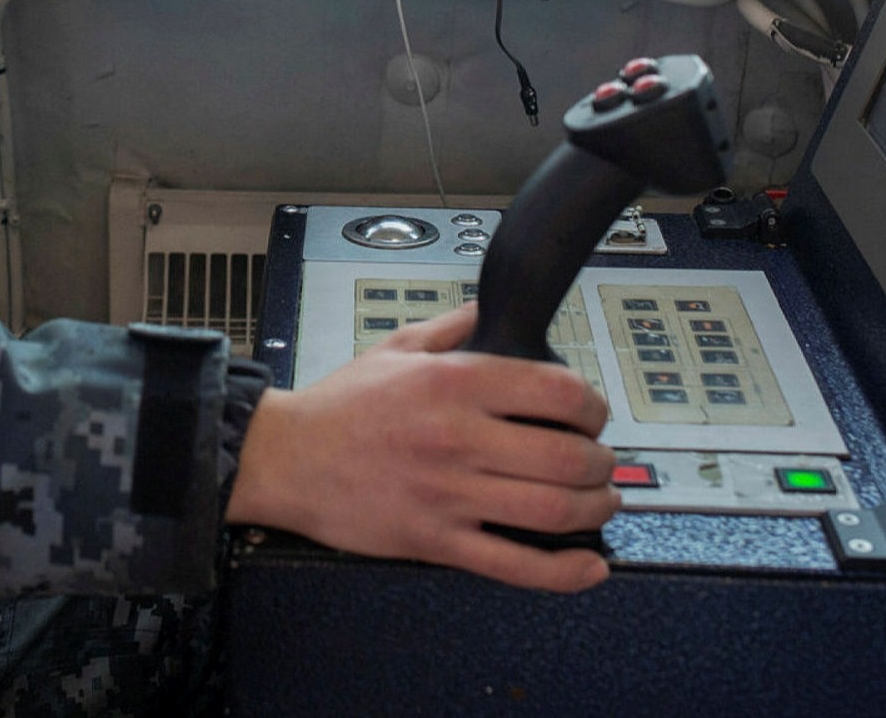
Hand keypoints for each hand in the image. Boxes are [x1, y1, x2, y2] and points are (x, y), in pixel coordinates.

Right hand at [225, 302, 617, 592]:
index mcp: (454, 383)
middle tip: (600, 464)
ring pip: (552, 510)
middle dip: (600, 463)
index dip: (592, 406)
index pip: (557, 391)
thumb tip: (491, 311)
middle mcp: (459, 437)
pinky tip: (588, 567)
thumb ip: (452, 327)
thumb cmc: (339, 407)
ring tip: (599, 504)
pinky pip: (514, 564)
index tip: (592, 415)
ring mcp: (449, 493)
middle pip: (566, 456)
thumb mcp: (396, 347)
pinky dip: (563, 572)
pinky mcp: (435, 541)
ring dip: (593, 510)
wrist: (285, 458)